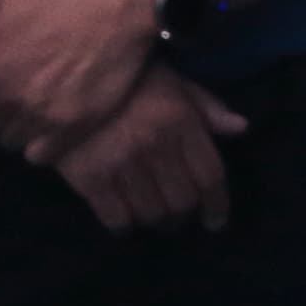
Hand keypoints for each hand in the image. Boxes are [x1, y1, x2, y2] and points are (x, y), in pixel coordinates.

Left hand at [0, 0, 159, 157]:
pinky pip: (39, 156)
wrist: (121, 6)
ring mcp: (38, 116)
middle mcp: (5, 97)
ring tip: (34, 111)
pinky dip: (41, 146)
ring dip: (17, 129)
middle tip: (16, 97)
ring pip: (10, 141)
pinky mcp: (71, 128)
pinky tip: (51, 125)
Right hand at [50, 68, 249, 233]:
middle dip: (184, 216)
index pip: (210, 175)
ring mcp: (121, 164)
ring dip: (156, 222)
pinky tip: (125, 222)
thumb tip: (241, 128)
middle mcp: (156, 146)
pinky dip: (124, 227)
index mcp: (180, 121)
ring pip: (151, 214)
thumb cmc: (126, 80)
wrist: (64, 78)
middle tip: (180, 218)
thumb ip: (207, 107)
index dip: (218, 204)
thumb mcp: (173, 82)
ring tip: (154, 218)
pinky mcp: (89, 178)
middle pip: (182, 201)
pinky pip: (116, 218)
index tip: (216, 221)